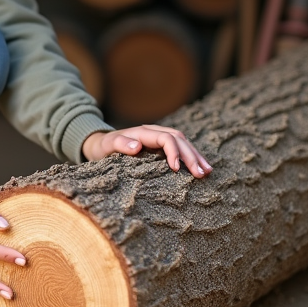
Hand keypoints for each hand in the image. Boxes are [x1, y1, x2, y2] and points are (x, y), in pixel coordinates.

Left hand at [81, 124, 211, 176]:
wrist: (100, 144)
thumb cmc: (103, 147)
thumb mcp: (107, 146)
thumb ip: (120, 144)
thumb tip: (137, 147)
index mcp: (144, 133)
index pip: (166, 138)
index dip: (174, 152)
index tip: (177, 169)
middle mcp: (154, 133)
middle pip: (179, 140)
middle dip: (192, 156)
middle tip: (202, 173)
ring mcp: (159, 138)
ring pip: (183, 143)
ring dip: (196, 156)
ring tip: (207, 171)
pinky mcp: (160, 146)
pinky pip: (180, 148)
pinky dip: (191, 157)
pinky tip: (200, 167)